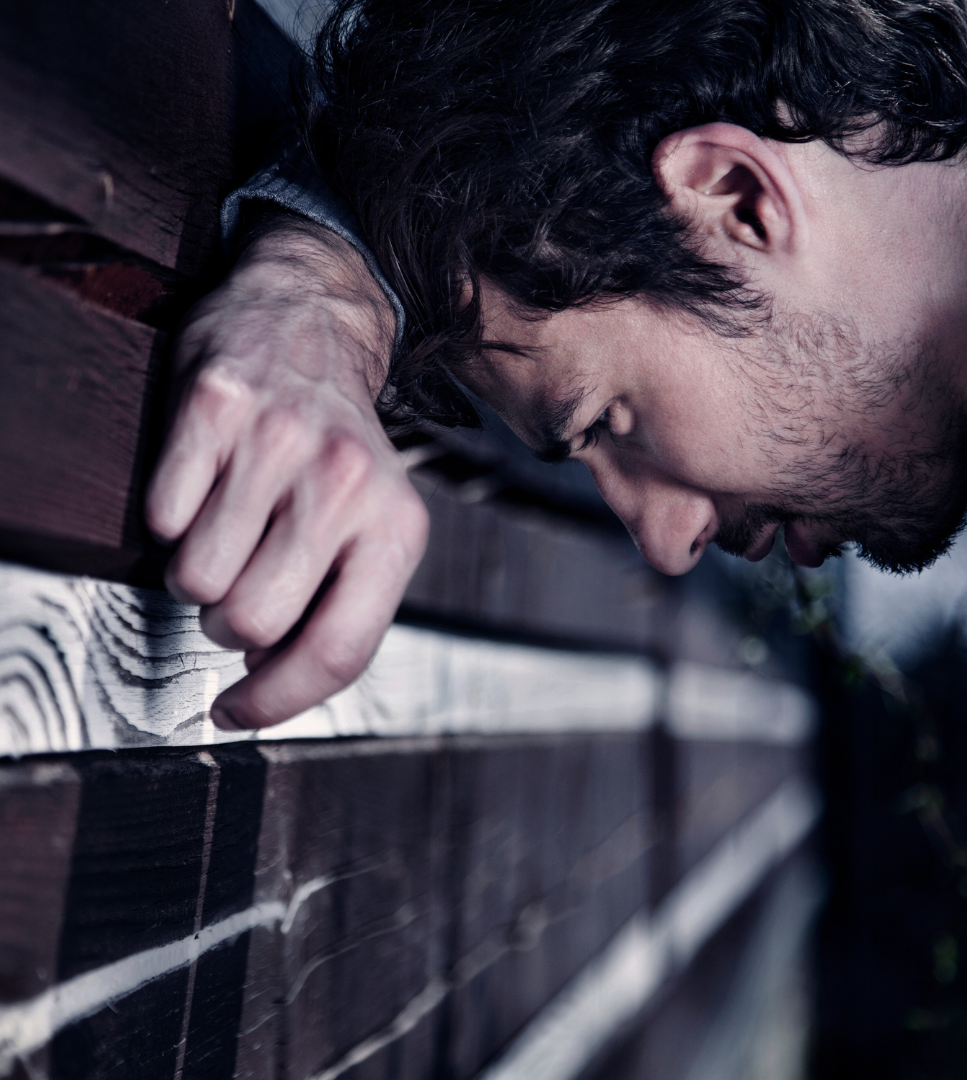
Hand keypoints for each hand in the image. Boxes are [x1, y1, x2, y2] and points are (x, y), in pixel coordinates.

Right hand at [146, 214, 428, 728]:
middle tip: (243, 583)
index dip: (278, 700)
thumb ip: (340, 607)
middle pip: (251, 623)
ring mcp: (279, 442)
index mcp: (397, 528)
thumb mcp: (376, 526)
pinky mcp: (216, 407)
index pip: (338, 651)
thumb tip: (268, 681)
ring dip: (199, 570)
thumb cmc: (339, 449)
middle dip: (231, 623)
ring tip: (229, 529)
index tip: (238, 711)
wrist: (314, 325)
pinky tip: (205, 486)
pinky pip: (161, 515)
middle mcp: (345, 483)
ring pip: (195, 578)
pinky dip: (170, 516)